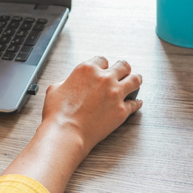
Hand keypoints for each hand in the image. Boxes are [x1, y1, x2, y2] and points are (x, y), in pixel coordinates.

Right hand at [2, 56, 141, 192]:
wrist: (66, 133)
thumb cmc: (58, 114)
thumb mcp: (55, 88)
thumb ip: (67, 81)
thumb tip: (71, 83)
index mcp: (86, 70)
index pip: (102, 60)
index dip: (103, 65)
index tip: (104, 69)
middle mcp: (104, 78)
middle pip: (123, 66)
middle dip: (122, 69)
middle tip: (123, 72)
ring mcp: (115, 94)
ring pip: (135, 79)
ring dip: (135, 80)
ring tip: (135, 81)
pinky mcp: (122, 110)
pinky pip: (136, 103)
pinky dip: (137, 102)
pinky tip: (136, 102)